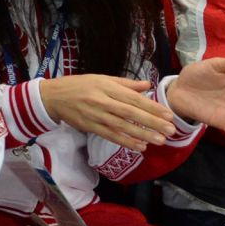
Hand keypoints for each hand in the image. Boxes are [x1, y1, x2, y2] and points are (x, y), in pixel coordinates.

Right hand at [39, 74, 174, 148]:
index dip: (152, 107)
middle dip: (152, 122)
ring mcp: (95, 115)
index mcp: (107, 87)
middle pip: (130, 113)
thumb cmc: (79, 85)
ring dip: (142, 134)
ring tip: (159, 140)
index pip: (133, 98)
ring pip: (122, 126)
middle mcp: (102, 101)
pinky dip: (125, 141)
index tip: (168, 115)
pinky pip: (110, 135)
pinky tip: (139, 147)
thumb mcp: (102, 78)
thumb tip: (147, 85)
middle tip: (170, 130)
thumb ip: (125, 83)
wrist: (53, 96)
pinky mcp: (89, 127)